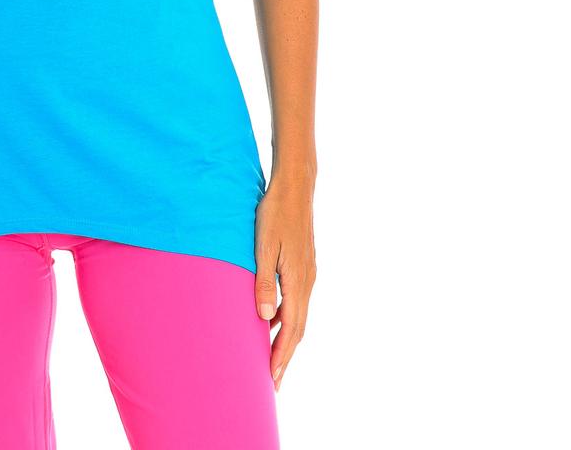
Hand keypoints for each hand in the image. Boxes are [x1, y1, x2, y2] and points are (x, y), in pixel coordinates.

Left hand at [254, 178, 315, 390]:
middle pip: (298, 328)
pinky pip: (296, 301)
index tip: (272, 379)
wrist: (295, 188)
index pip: (291, 329)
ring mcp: (307, 273)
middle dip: (285, 355)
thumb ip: (263, 281)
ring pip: (298, 315)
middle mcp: (307, 281)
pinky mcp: (303, 265)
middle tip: (273, 382)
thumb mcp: (263, 246)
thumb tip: (264, 317)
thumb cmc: (274, 213)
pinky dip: (286, 318)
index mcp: (298, 281)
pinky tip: (271, 319)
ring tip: (271, 358)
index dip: (281, 355)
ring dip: (286, 338)